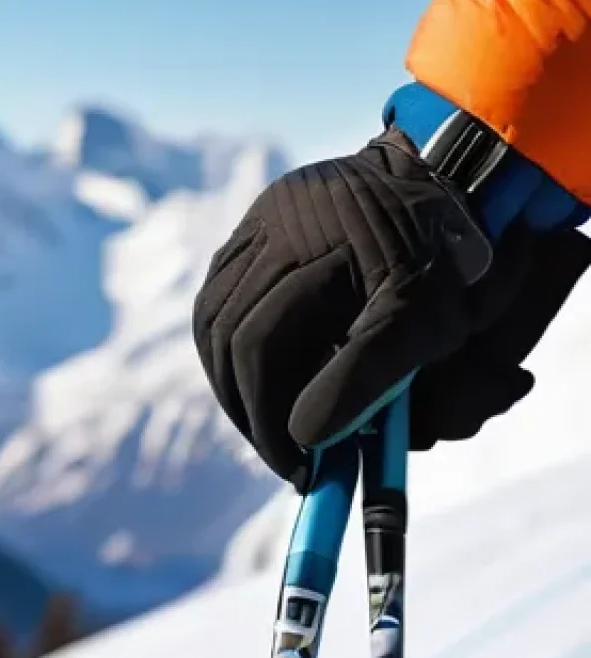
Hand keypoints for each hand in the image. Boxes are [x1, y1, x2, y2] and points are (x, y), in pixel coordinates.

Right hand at [192, 128, 590, 490]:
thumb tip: (304, 435)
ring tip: (261, 426)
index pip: (291, 350)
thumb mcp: (434, 326)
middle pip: (240, 340)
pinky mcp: (248, 227)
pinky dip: (223, 352)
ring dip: (231, 388)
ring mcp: (265, 221)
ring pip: (215, 323)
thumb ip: (376, 381)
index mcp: (350, 248)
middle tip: (283, 458)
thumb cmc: (442, 267)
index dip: (283, 421)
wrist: (434, 184)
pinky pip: (214, 301)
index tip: (303, 473)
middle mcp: (296, 226)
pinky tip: (247, 381)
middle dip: (255, 413)